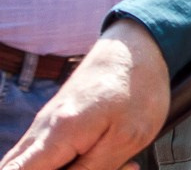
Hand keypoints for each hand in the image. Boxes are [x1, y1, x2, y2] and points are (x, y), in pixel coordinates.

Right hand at [1, 22, 170, 169]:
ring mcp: (44, 129)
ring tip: (117, 164)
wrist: (137, 48)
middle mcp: (40, 132)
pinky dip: (74, 164)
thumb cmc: (138, 87)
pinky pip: (50, 158)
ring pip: (36, 167)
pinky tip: (109, 159)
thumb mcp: (126, 138)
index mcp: (56, 135)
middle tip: (100, 167)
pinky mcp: (53, 129)